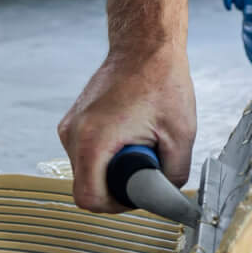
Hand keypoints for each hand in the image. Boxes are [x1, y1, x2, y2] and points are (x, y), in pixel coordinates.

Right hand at [57, 49, 195, 213]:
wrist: (145, 46)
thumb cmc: (162, 81)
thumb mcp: (181, 135)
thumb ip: (173, 175)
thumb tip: (166, 197)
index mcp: (93, 140)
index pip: (89, 198)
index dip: (116, 206)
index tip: (138, 193)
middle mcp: (73, 134)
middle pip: (87, 186)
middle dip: (117, 186)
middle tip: (145, 168)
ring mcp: (70, 126)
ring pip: (86, 170)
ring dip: (112, 169)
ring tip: (139, 146)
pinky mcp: (74, 121)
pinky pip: (86, 153)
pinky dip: (106, 155)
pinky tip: (129, 137)